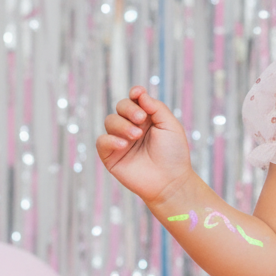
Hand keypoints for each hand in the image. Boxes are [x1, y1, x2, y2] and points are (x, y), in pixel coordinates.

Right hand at [96, 86, 192, 205]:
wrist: (171, 182)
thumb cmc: (174, 154)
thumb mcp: (170, 126)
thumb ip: (156, 108)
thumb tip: (139, 94)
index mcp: (147, 119)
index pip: (135, 101)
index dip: (135, 94)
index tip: (137, 93)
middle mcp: (132, 127)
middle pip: (121, 107)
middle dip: (129, 109)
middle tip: (140, 119)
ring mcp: (120, 141)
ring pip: (110, 121)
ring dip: (122, 125)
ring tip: (136, 135)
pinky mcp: (111, 156)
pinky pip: (102, 141)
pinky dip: (110, 140)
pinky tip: (123, 145)